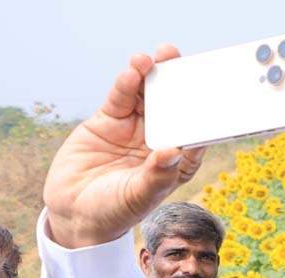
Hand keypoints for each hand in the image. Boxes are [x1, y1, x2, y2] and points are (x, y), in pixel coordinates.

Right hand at [42, 44, 206, 247]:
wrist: (74, 212)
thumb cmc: (115, 210)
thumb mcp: (138, 196)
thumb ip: (155, 175)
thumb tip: (173, 151)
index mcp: (177, 162)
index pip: (195, 134)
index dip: (204, 114)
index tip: (210, 96)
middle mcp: (159, 141)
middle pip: (174, 107)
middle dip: (179, 84)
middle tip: (182, 61)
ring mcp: (135, 129)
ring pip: (148, 97)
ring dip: (152, 76)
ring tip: (156, 57)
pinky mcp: (109, 121)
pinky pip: (121, 98)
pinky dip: (127, 84)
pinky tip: (134, 71)